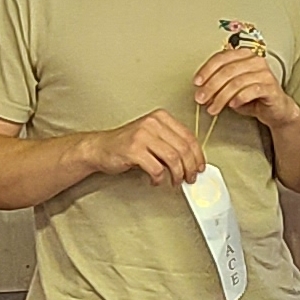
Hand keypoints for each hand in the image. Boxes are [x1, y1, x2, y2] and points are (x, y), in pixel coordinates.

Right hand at [85, 109, 206, 185]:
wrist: (100, 147)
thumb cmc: (127, 144)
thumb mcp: (153, 137)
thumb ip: (171, 144)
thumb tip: (192, 161)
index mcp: (161, 117)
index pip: (189, 136)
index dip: (198, 155)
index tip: (199, 167)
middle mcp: (152, 123)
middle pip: (183, 148)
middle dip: (190, 168)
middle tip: (190, 178)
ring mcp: (142, 136)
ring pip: (173, 159)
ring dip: (177, 175)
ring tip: (175, 181)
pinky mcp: (133, 150)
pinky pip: (156, 168)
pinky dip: (159, 179)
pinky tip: (156, 180)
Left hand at [194, 45, 299, 134]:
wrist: (275, 109)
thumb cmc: (251, 96)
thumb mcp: (231, 88)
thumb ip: (217, 85)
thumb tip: (200, 91)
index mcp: (243, 54)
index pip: (221, 58)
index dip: (206, 70)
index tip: (196, 82)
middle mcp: (255, 60)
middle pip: (227, 70)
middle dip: (211, 86)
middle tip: (201, 99)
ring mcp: (264, 72)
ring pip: (237, 82)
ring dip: (221, 97)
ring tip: (213, 109)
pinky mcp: (271, 86)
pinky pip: (252, 90)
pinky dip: (239, 98)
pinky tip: (231, 106)